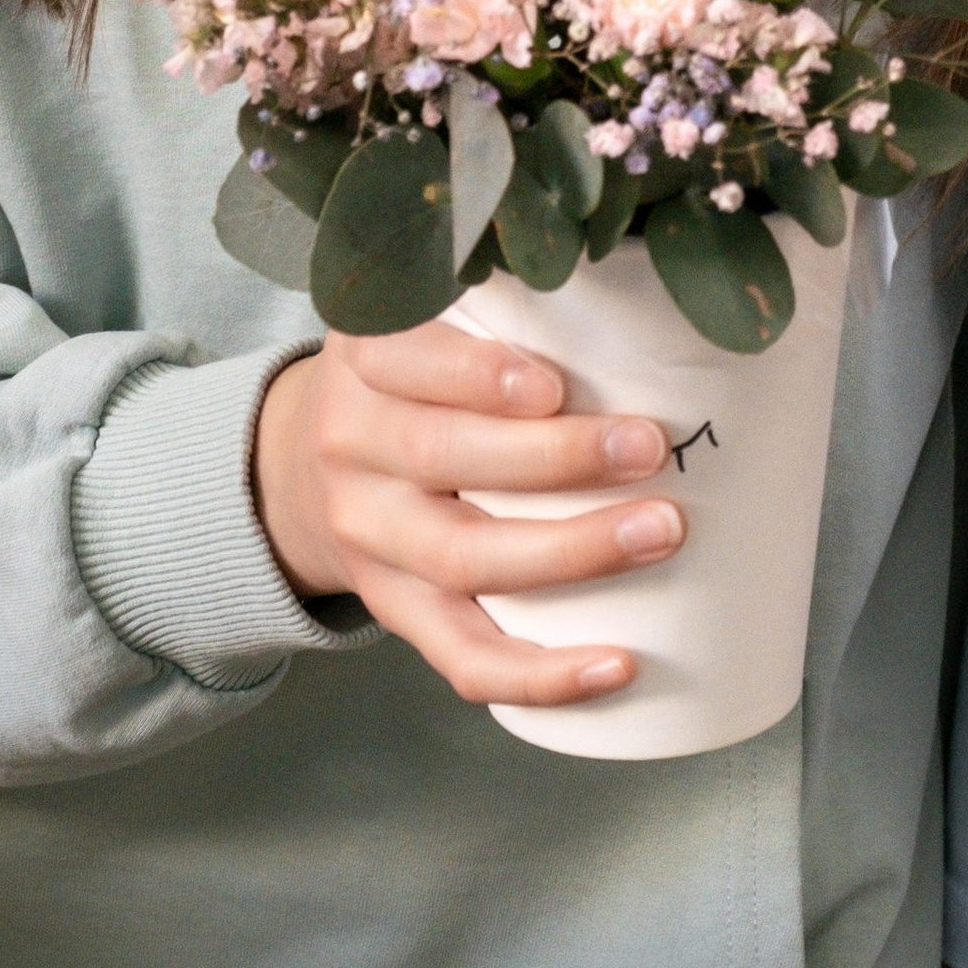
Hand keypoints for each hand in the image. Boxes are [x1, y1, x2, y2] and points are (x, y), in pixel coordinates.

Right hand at [254, 325, 685, 706]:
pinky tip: (614, 665)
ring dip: (569, 552)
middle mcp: (354, 444)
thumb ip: (504, 300)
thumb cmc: (418, 375)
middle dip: (555, 458)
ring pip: (462, 558)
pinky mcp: (396, 608)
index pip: (406, 357)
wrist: (309, 465)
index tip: (554, 385)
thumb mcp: (429, 314)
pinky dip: (539, 673)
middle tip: (651, 448)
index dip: (478, 375)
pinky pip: (461, 654)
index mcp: (367, 357)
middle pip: (443, 456)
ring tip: (658, 532)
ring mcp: (371, 536)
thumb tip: (648, 294)